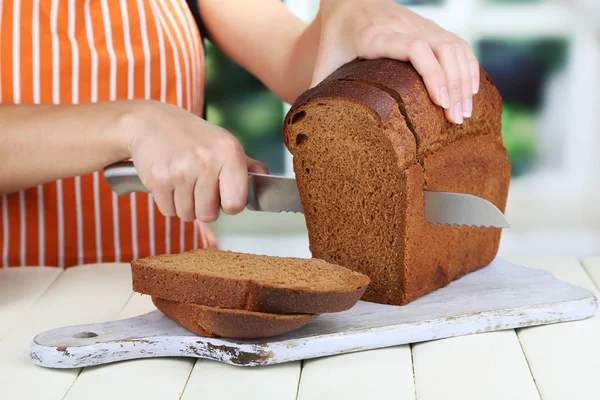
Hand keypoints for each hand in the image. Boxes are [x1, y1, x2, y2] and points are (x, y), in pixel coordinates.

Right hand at [126, 101, 267, 221]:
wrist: (150, 122)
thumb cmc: (191, 136)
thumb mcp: (222, 142)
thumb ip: (246, 164)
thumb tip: (266, 178)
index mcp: (229, 152)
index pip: (236, 204)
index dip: (228, 204)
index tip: (221, 194)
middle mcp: (207, 161)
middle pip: (209, 215)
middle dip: (203, 207)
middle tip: (197, 187)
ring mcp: (181, 170)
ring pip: (187, 215)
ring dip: (184, 205)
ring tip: (182, 182)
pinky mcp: (159, 179)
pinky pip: (168, 211)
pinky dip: (167, 202)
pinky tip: (168, 181)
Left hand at [312, 0, 478, 123]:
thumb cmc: (335, 35)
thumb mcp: (323, 62)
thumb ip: (319, 91)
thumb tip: (314, 127)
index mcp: (375, 35)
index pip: (413, 48)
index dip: (431, 73)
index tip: (439, 101)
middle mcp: (403, 27)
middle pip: (441, 51)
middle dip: (453, 86)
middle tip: (455, 120)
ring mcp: (421, 25)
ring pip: (454, 47)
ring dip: (464, 79)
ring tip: (464, 112)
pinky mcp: (430, 28)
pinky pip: (458, 44)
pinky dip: (468, 66)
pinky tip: (470, 90)